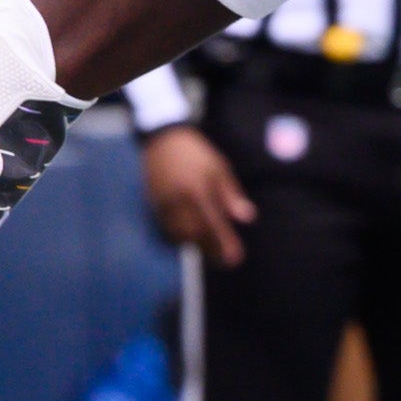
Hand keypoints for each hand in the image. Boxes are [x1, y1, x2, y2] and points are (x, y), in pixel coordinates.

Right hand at [140, 122, 252, 265]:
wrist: (163, 139)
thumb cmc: (196, 154)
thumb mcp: (219, 168)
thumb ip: (232, 195)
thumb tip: (247, 218)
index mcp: (198, 188)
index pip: (214, 223)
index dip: (225, 243)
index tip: (236, 259)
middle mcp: (179, 198)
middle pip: (195, 234)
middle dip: (211, 249)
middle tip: (226, 261)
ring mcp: (164, 202)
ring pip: (178, 233)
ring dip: (194, 244)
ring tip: (210, 249)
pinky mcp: (153, 203)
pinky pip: (165, 228)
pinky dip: (178, 236)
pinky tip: (189, 238)